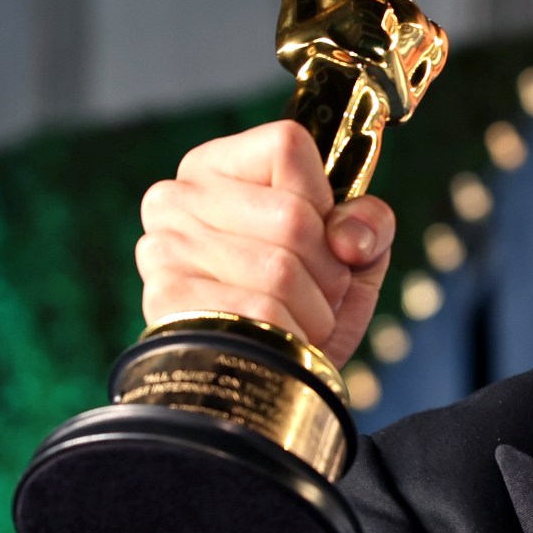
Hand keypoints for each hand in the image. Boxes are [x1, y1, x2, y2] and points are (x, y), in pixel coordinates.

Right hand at [135, 120, 394, 371]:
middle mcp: (178, 197)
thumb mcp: (350, 254)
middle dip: (328, 271)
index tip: (322, 237)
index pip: (288, 147)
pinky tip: (276, 342)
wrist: (265, 385)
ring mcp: (165, 248)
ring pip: (280, 271)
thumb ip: (367, 223)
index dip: (325, 200)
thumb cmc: (304, 307)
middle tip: (316, 295)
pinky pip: (259, 314)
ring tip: (298, 321)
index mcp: (217, 166)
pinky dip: (288, 336)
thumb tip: (350, 238)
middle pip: (292, 217)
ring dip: (313, 311)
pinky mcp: (166, 300)